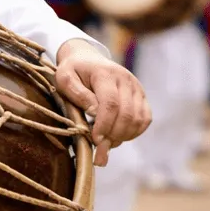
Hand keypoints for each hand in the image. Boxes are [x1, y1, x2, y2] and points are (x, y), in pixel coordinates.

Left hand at [54, 38, 150, 165]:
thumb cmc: (73, 71)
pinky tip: (117, 137)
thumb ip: (78, 94)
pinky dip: (133, 133)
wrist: (87, 59)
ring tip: (106, 144)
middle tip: (99, 151)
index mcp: (105, 73)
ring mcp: (136, 87)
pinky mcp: (142, 96)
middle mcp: (126, 79)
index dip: (104, 125)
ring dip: (122, 137)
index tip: (95, 140)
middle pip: (126, 114)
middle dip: (112, 136)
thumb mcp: (65, 78)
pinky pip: (145, 120)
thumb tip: (94, 112)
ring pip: (138, 119)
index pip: (110, 103)